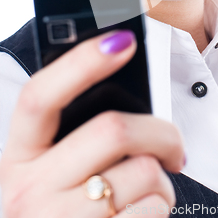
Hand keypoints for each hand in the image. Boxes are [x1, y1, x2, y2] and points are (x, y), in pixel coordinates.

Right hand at [0, 30, 183, 216]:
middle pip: (112, 130)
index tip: (122, 41)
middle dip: (161, 133)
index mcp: (19, 154)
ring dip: (163, 179)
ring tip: (150, 189)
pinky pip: (152, 209)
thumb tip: (123, 81)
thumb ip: (76, 133)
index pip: (40, 95)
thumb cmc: (64, 208)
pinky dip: (161, 206)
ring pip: (143, 171)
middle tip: (173, 145)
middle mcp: (29, 188)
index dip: (81, 62)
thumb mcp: (52, 168)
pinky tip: (143, 212)